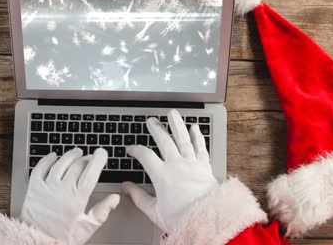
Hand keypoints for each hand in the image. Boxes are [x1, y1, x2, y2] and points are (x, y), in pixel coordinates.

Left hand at [21, 148, 119, 244]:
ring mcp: (47, 187)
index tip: (102, 153)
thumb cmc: (62, 238)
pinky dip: (47, 159)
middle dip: (86, 158)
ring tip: (76, 152)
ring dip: (70, 155)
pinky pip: (40, 168)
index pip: (91, 173)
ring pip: (60, 163)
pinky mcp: (34, 188)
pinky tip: (53, 156)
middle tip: (91, 157)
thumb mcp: (87, 228)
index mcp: (77, 198)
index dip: (98, 160)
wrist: (37, 243)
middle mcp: (62, 189)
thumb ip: (103, 211)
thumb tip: (114, 199)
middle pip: (77, 165)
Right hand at [123, 109, 217, 233]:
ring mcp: (191, 164)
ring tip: (172, 114)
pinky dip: (197, 136)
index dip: (135, 150)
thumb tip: (126, 188)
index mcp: (161, 175)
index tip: (131, 149)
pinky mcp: (205, 166)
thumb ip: (138, 197)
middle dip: (156, 129)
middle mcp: (176, 165)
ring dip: (177, 125)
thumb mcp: (154, 210)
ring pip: (183, 139)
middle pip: (164, 141)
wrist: (207, 219)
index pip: (145, 155)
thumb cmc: (182, 218)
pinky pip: (200, 147)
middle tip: (151, 121)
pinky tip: (194, 128)